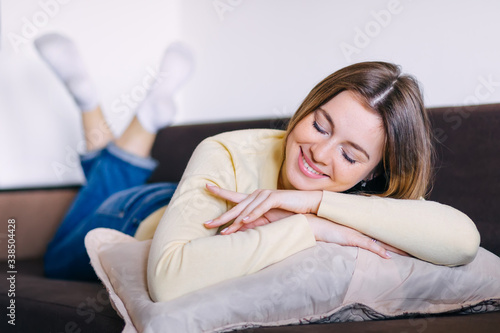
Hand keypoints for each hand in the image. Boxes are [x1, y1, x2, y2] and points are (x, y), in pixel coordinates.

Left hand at [204, 185, 321, 233]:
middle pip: (236, 206)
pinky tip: (245, 221)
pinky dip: (253, 214)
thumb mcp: (267, 220)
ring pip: (247, 208)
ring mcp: (266, 195)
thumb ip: (252, 223)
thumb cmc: (287, 214)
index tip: (206, 187)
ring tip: (224, 231)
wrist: (307, 206)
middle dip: (221, 216)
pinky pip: (261, 207)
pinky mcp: (275, 198)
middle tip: (207, 223)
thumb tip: (236, 230)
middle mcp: (257, 194)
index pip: (234, 196)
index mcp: (254, 199)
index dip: (220, 192)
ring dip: (236, 220)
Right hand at [306, 214, 408, 258]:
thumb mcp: (334, 232)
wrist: (308, 223)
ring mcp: (355, 232)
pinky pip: (367, 245)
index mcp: (357, 226)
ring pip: (380, 241)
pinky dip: (378, 251)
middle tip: (416, 244)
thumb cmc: (319, 227)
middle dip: (399, 240)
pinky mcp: (349, 237)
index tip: (404, 237)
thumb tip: (349, 240)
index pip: (378, 231)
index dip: (391, 235)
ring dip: (394, 247)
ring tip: (410, 252)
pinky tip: (388, 256)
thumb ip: (343, 236)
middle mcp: (359, 228)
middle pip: (383, 235)